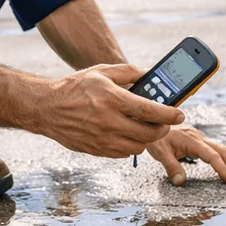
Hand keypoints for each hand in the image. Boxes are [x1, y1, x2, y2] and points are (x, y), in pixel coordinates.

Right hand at [39, 63, 184, 157]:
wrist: (46, 107)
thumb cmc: (74, 87)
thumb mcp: (101, 71)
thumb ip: (128, 72)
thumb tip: (150, 75)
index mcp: (111, 98)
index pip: (150, 110)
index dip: (170, 114)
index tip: (180, 113)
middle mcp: (108, 121)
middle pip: (149, 133)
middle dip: (163, 128)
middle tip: (164, 122)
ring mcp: (102, 139)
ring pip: (139, 147)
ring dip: (146, 138)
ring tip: (144, 127)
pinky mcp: (96, 150)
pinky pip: (124, 154)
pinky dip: (130, 145)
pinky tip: (127, 134)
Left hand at [146, 125, 225, 185]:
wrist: (153, 118)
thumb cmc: (156, 135)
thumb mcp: (159, 151)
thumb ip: (170, 166)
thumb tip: (180, 182)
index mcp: (192, 141)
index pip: (213, 156)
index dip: (223, 169)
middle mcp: (199, 138)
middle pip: (223, 151)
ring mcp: (200, 137)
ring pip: (222, 148)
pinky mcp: (198, 139)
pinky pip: (216, 148)